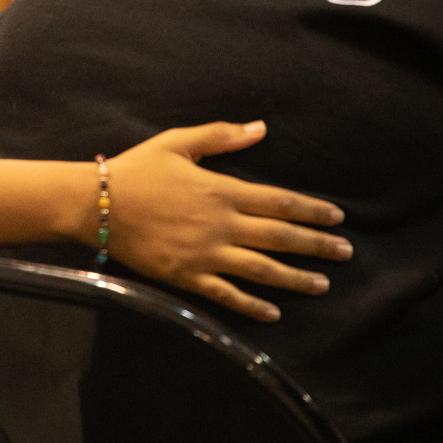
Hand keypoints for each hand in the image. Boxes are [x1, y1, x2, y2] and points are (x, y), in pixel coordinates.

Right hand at [105, 121, 349, 322]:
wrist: (96, 204)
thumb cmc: (136, 169)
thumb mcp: (177, 143)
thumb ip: (221, 136)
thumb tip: (260, 128)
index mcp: (222, 190)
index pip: (279, 201)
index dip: (312, 210)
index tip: (337, 218)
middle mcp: (221, 225)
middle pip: (280, 237)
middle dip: (317, 245)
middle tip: (345, 253)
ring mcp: (205, 254)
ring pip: (262, 270)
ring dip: (296, 277)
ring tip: (322, 284)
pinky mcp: (187, 276)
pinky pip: (227, 295)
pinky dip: (252, 306)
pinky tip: (273, 313)